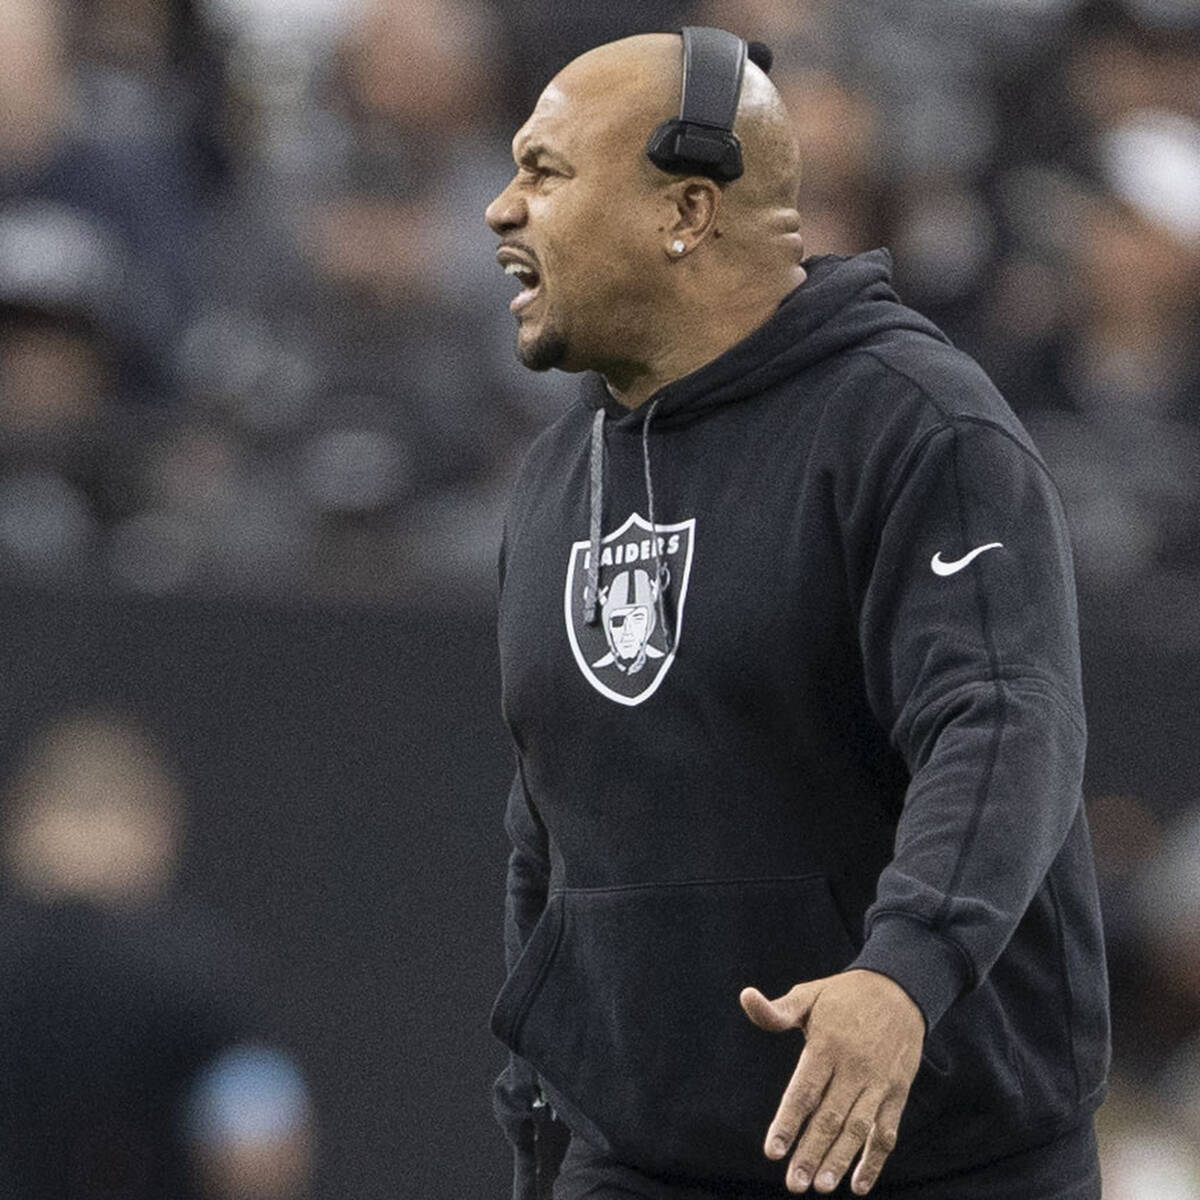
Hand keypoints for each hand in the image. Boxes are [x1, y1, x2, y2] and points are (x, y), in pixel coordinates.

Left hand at [740, 969, 923, 1195]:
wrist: (900, 988)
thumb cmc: (844, 995)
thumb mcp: (810, 995)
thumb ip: (777, 1010)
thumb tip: (745, 997)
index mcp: (827, 1045)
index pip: (804, 1091)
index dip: (788, 1123)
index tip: (772, 1151)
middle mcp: (853, 1067)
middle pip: (830, 1117)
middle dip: (811, 1152)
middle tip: (795, 1184)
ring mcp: (878, 1082)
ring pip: (858, 1129)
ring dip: (840, 1161)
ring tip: (821, 1186)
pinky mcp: (897, 1092)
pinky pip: (887, 1131)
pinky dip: (874, 1160)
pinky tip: (858, 1185)